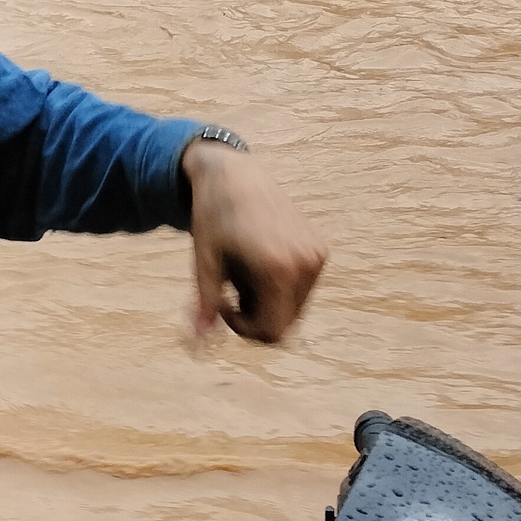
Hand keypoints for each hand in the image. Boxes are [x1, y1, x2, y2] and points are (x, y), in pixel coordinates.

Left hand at [182, 139, 327, 342]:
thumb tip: (199, 347)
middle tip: (231, 287)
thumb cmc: (213, 216)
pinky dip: (281, 285)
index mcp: (278, 269)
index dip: (243, 328)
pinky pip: (302, 288)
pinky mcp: (321, 248)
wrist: (235, 173)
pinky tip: (261, 259)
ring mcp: (317, 255)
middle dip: (255, 314)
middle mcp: (305, 263)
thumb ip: (207, 306)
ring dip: (268, 301)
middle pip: (285, 323)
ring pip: (294, 308)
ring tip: (245, 269)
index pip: (271, 331)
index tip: (223, 303)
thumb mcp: (204, 262)